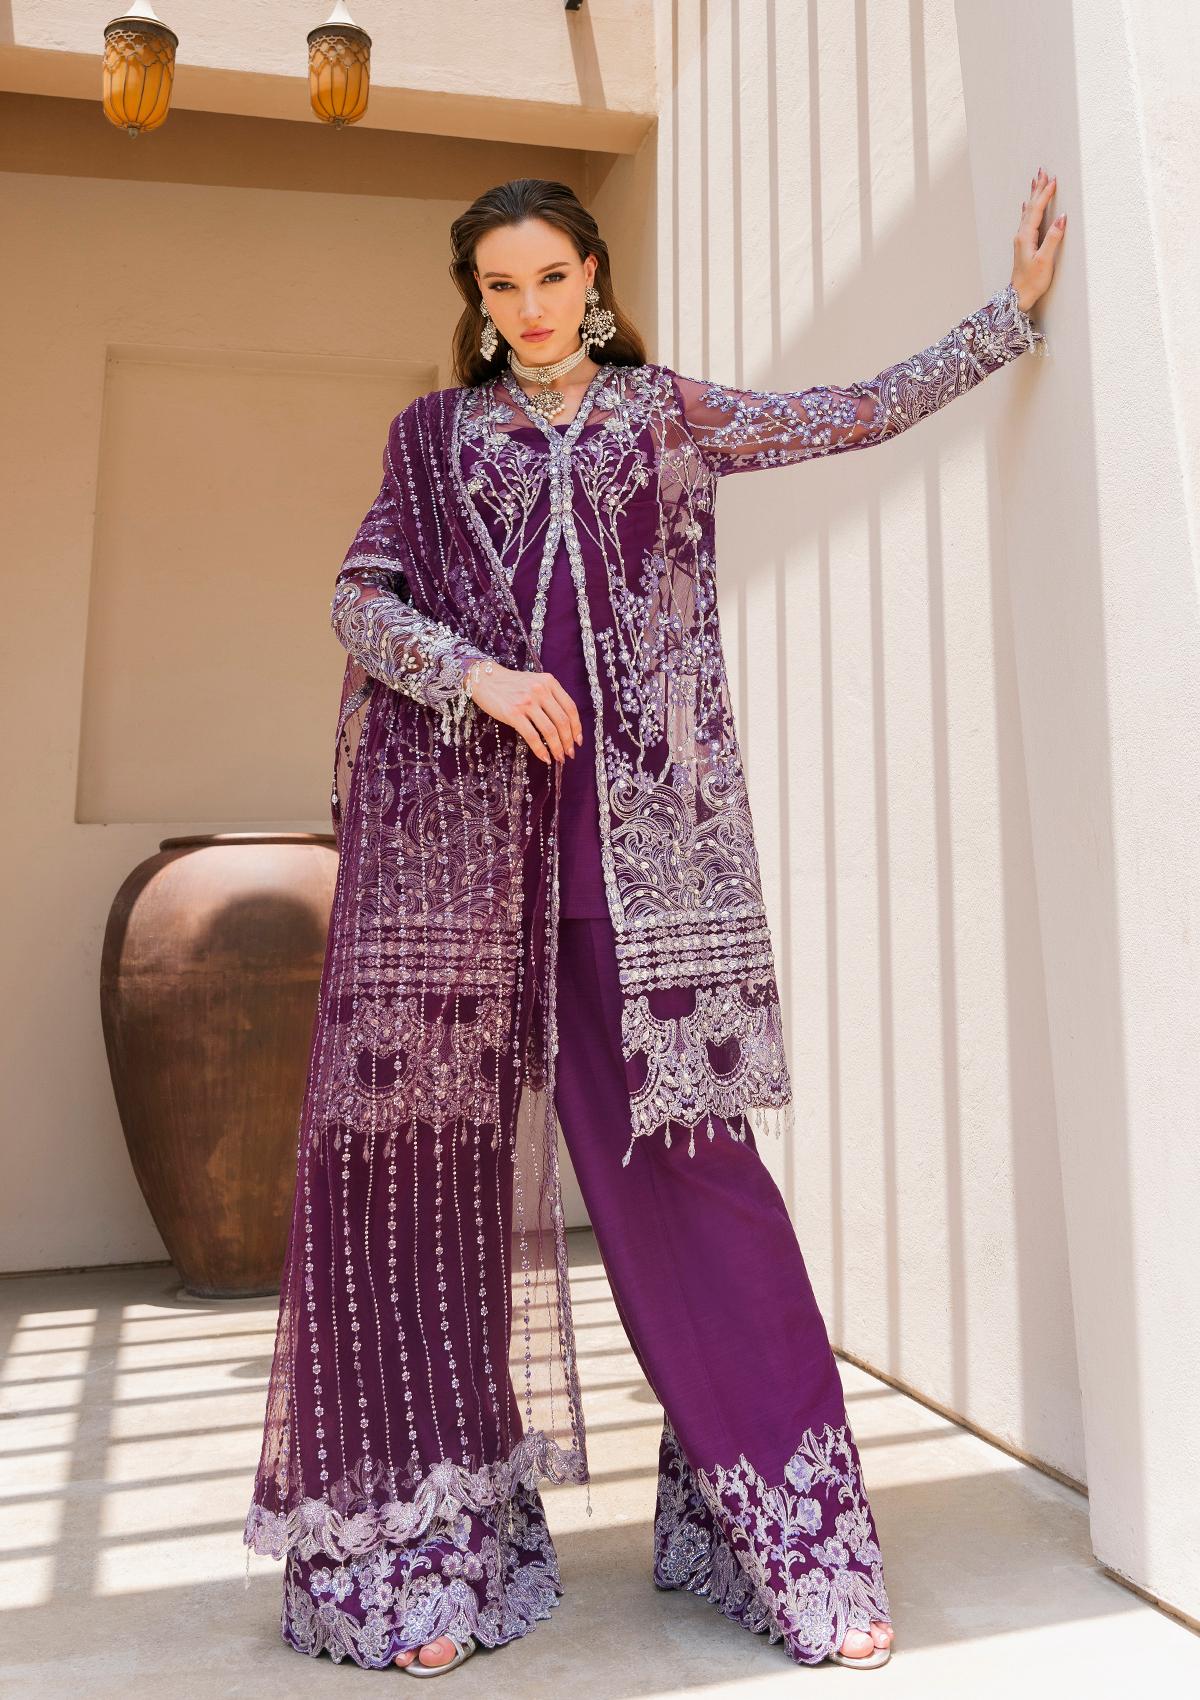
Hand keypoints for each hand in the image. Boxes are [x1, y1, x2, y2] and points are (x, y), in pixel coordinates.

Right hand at [465, 659, 583, 765]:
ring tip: (559, 757)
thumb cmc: (510, 684)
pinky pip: (532, 736)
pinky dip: (541, 750)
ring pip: (550, 730)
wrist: (484, 679)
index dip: (577, 727)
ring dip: (557, 748)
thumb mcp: (534, 682)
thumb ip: (549, 696)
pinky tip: (544, 758)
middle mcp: (540, 690)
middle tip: (570, 754)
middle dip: (569, 741)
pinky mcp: (513, 714)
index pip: (570, 708)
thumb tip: (564, 724)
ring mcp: (527, 702)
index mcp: (549, 682)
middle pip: (562, 721)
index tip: (578, 740)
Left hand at [1011, 166, 1065, 313]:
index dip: (1045, 194)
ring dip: (1033, 195)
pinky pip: (1026, 219)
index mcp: (1026, 236)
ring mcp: (1021, 239)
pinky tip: (1027, 205)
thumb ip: (1053, 239)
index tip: (1054, 179)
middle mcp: (1021, 235)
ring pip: (1028, 211)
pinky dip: (1029, 208)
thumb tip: (1062, 218)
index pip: (1037, 209)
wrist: (1019, 297)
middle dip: (1037, 188)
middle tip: (1042, 170)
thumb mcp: (1044, 261)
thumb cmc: (1032, 282)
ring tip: (1036, 180)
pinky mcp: (1023, 244)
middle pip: (1030, 206)